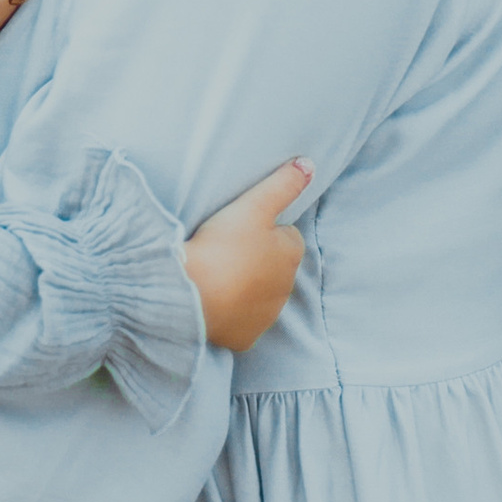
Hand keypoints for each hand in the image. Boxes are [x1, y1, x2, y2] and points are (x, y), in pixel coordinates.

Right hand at [183, 157, 312, 352]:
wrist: (191, 294)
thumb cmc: (223, 246)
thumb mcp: (254, 205)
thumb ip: (283, 183)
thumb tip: (309, 164)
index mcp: (291, 255)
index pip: (286, 236)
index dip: (264, 231)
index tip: (241, 230)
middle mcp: (285, 289)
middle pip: (272, 267)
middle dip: (256, 260)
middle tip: (225, 250)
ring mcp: (266, 316)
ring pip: (258, 295)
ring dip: (243, 285)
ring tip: (216, 274)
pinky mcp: (245, 337)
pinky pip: (241, 322)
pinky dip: (231, 313)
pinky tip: (213, 300)